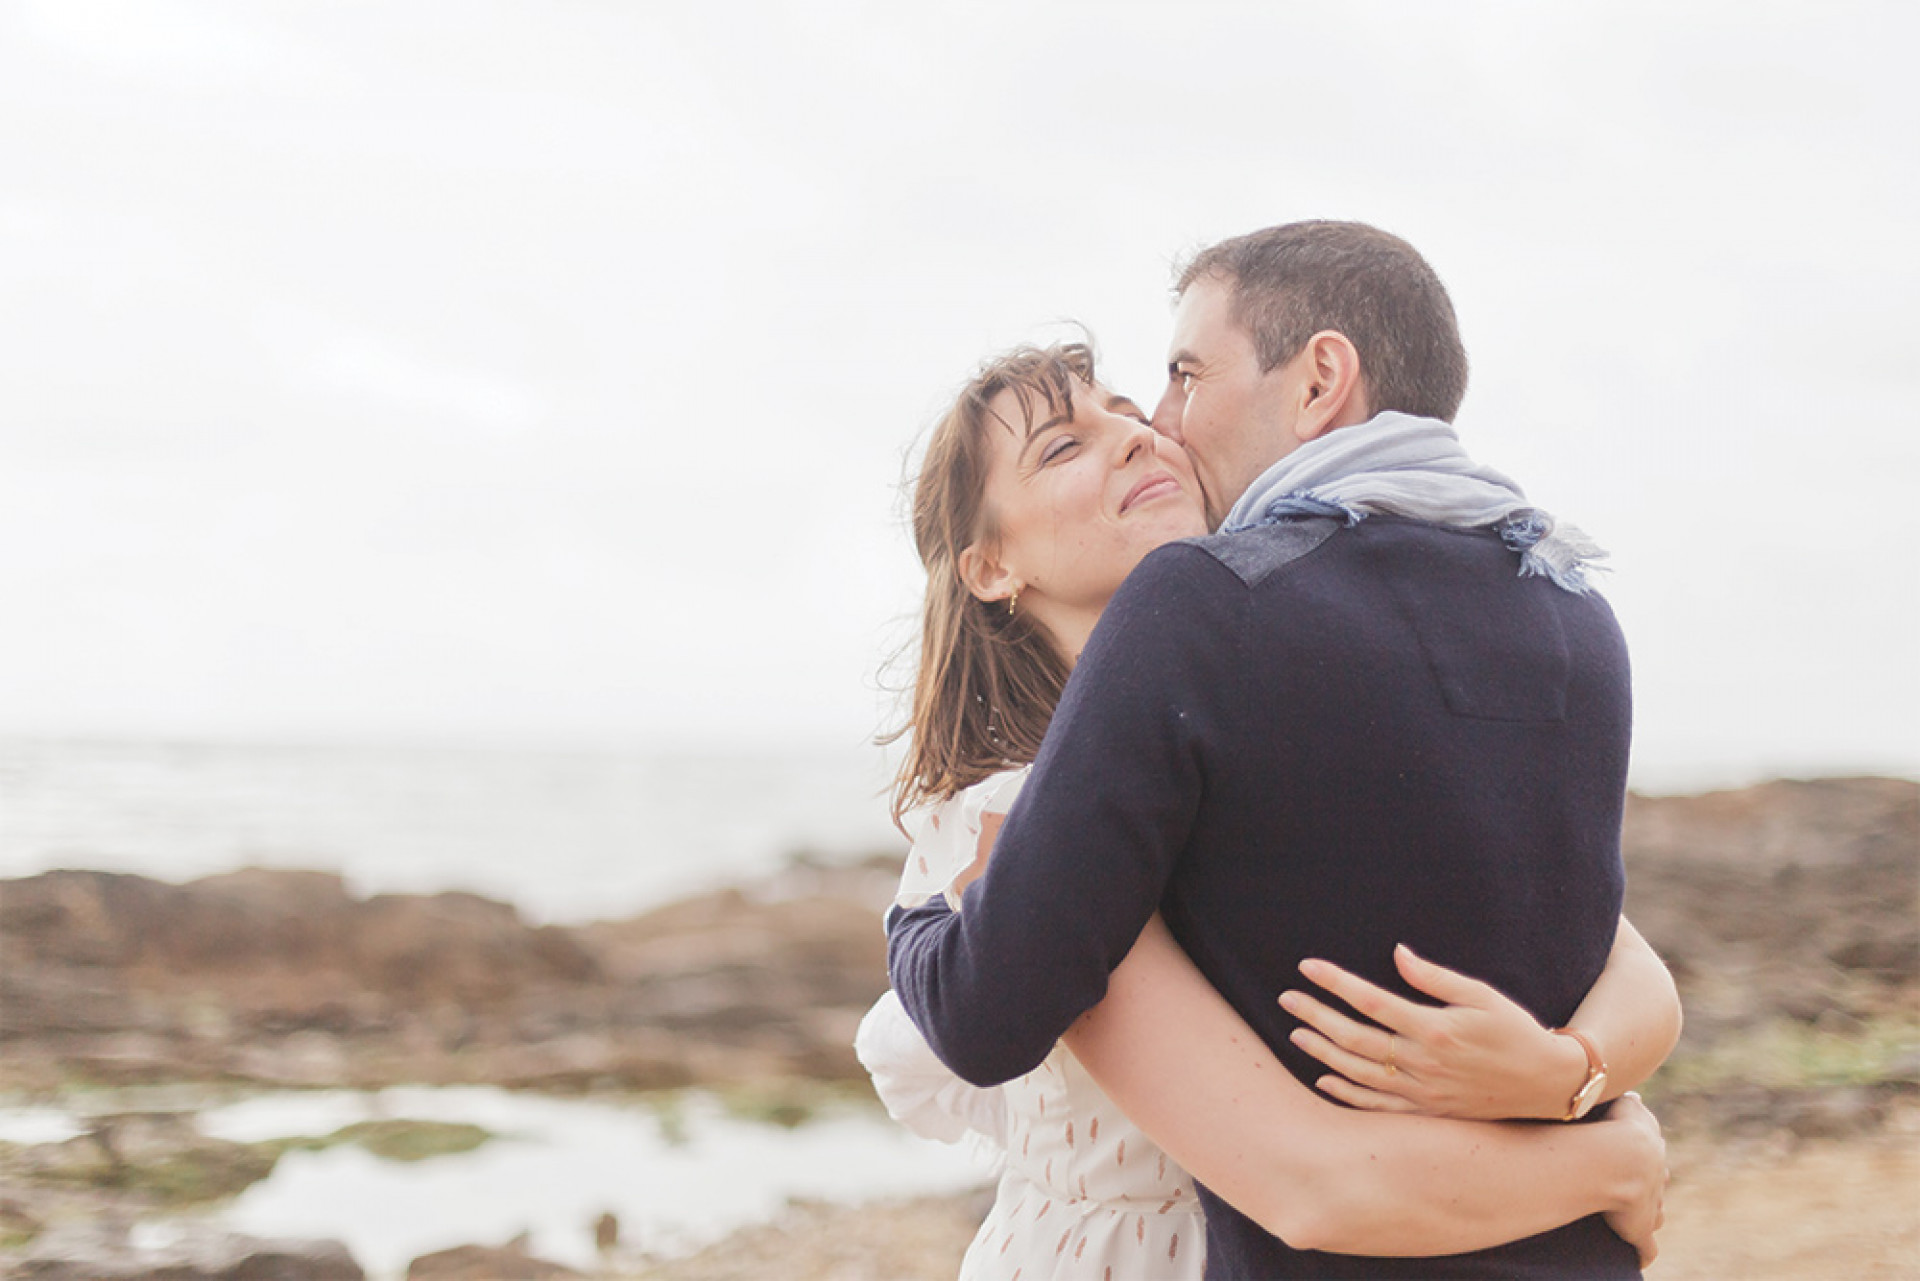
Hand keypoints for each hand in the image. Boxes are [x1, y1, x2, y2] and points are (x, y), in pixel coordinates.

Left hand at [1278, 944, 1585, 1119]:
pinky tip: (1324, 1081)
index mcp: (1434, 1029)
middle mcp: (1423, 1063)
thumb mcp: (1481, 995)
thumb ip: (1434, 976)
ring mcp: (1423, 1092)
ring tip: (1296, 1033)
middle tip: (1286, 998)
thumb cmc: (1516, 1030)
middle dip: (1316, 1016)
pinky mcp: (1427, 1112)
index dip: (1335, 982)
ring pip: (1359, 1073)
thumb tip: (1396, 952)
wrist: (1547, 1084)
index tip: (1307, 967)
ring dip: (1323, 1053)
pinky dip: (1348, 1094)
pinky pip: (1377, 1107)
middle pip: (1354, 1038)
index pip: (1370, 1001)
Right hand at [1598, 1092, 1667, 1268]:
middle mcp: (1655, 1178)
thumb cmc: (1615, 1127)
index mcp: (1651, 1151)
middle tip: (1639, 1188)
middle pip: (1658, 1183)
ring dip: (1649, 1215)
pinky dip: (1643, 1252)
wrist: (1622, 1158)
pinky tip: (1640, 1258)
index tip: (1640, 1161)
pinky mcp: (1641, 1230)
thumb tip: (1637, 1095)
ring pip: (1655, 1212)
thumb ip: (1629, 1102)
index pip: (1653, 1154)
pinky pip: (1645, 1247)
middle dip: (1652, 1185)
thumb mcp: (1624, 1107)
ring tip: (1635, 1218)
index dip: (1647, 1158)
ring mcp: (1649, 1206)